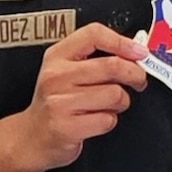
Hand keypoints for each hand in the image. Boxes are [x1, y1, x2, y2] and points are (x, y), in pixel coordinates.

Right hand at [15, 23, 148, 171]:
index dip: (123, 42)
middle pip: (112, 66)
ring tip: (109, 105)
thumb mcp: (66, 70)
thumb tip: (136, 51)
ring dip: (121, 102)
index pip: (94, 34)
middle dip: (135, 74)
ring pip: (115, 94)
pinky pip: (108, 119)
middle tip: (139, 80)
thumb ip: (96, 57)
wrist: (32, 137)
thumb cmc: (57, 102)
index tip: (140, 52)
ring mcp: (59, 102)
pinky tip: (96, 119)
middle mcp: (56, 76)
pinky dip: (110, 121)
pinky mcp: (66, 127)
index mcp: (57, 56)